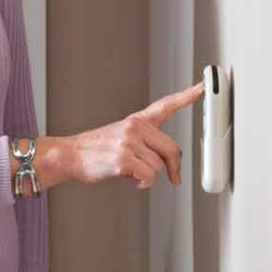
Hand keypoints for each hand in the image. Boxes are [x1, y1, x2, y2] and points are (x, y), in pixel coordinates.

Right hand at [42, 83, 201, 190]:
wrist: (68, 156)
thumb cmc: (93, 151)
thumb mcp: (119, 137)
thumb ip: (143, 143)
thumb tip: (163, 165)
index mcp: (137, 121)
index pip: (166, 106)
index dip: (187, 97)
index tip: (203, 87)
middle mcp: (135, 127)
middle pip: (172, 148)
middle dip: (174, 167)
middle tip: (174, 178)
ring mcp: (129, 142)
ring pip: (158, 166)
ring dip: (148, 175)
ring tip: (130, 171)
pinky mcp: (123, 158)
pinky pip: (148, 176)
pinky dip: (143, 183)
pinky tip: (131, 179)